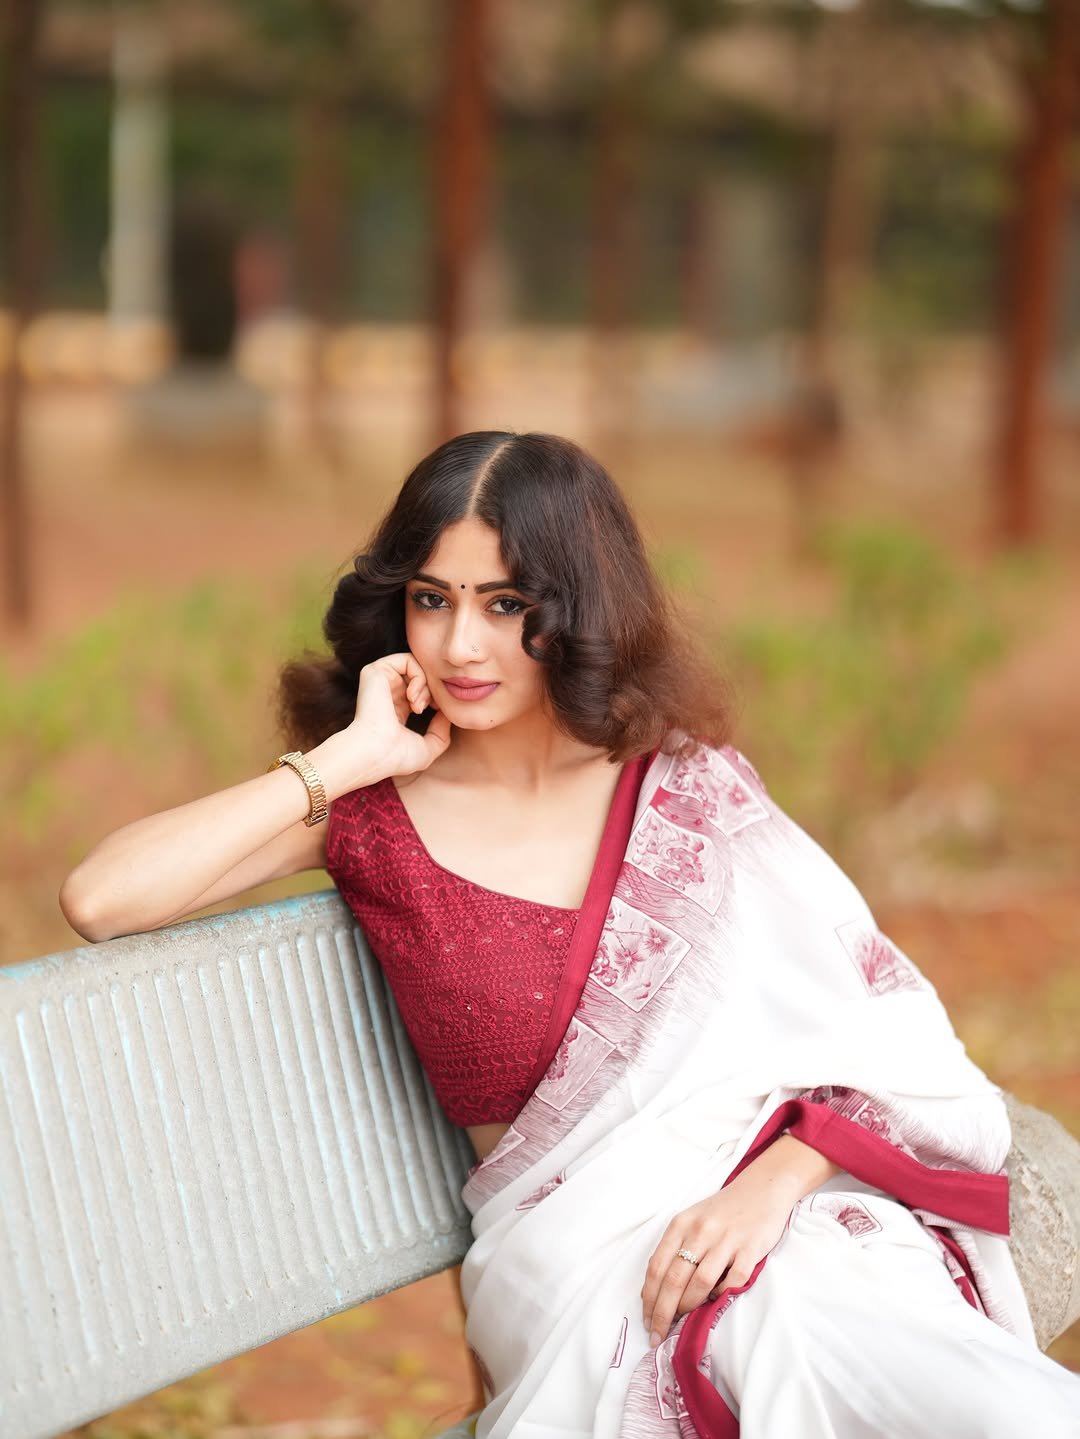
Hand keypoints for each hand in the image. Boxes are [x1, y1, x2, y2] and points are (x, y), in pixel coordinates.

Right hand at [317, 653, 451, 795]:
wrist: (374, 752)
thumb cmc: (395, 757)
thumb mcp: (427, 749)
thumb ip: (441, 733)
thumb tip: (448, 715)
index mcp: (395, 708)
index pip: (421, 691)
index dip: (436, 697)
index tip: (440, 711)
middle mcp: (387, 692)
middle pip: (422, 676)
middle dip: (433, 690)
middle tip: (432, 708)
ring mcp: (381, 681)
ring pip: (416, 666)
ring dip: (426, 684)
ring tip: (419, 706)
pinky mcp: (376, 671)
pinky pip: (408, 660)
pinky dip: (418, 676)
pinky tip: (413, 696)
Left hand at [640, 1169, 794, 1348]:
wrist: (763, 1188)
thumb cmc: (724, 1209)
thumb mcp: (693, 1220)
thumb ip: (677, 1248)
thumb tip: (658, 1290)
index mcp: (681, 1224)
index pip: (657, 1267)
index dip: (649, 1298)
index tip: (647, 1321)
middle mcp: (700, 1231)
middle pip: (674, 1279)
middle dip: (663, 1312)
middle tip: (658, 1335)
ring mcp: (726, 1240)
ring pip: (700, 1282)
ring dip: (688, 1307)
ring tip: (683, 1323)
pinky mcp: (750, 1249)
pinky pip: (733, 1280)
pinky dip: (722, 1295)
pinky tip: (716, 1301)